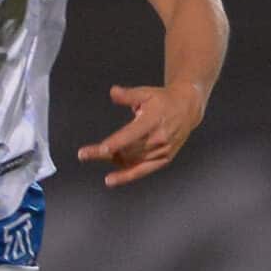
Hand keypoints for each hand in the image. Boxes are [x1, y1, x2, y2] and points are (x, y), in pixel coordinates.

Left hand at [76, 82, 205, 187]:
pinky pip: (143, 171)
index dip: (116, 142)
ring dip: (112, 160)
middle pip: (128, 150)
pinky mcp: (164, 159)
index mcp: (153, 120)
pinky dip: (127, 175)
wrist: (187, 110)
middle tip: (83, 154)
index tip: (101, 149)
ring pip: (132, 161)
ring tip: (92, 154)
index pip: (132, 133)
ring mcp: (162, 151)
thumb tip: (113, 92)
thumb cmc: (162, 100)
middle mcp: (159, 138)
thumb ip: (128, 95)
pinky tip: (112, 178)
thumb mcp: (146, 92)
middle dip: (104, 153)